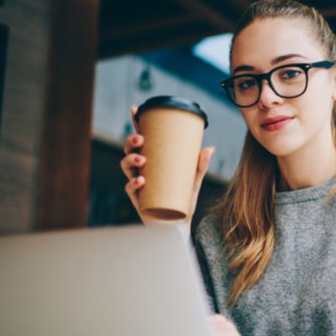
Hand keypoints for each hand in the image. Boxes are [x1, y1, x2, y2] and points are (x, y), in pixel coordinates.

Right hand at [120, 105, 214, 231]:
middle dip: (131, 141)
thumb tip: (210, 148)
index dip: (136, 124)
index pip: (142, 139)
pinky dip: (134, 183)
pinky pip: (130, 189)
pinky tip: (141, 181)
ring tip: (142, 160)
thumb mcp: (193, 180)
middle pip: (129, 150)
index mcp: (152, 161)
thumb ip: (200, 165)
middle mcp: (141, 170)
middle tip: (140, 139)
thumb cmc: (183, 201)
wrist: (179, 226)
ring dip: (130, 159)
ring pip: (125, 166)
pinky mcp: (137, 199)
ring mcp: (137, 184)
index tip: (136, 109)